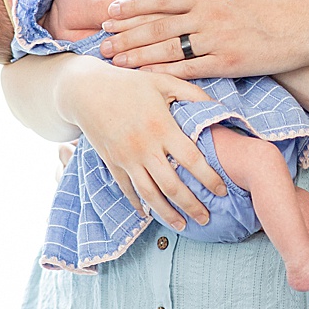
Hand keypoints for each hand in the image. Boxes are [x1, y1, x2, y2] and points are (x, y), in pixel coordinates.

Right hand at [56, 62, 226, 229]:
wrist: (87, 90)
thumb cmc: (130, 84)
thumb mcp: (163, 82)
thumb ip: (193, 95)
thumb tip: (221, 108)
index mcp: (162, 127)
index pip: (192, 160)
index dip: (209, 178)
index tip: (222, 191)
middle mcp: (145, 147)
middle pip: (172, 186)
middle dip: (192, 206)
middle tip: (207, 218)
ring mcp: (127, 158)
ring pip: (149, 195)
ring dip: (167, 213)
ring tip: (183, 226)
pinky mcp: (112, 163)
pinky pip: (128, 190)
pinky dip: (140, 205)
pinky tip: (150, 215)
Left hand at [100, 0, 308, 78]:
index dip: (133, 4)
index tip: (111, 10)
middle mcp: (207, 16)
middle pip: (156, 25)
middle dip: (125, 33)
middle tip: (102, 41)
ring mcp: (216, 40)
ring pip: (167, 49)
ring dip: (137, 56)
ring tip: (115, 61)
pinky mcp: (228, 63)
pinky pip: (189, 70)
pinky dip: (165, 75)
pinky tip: (147, 79)